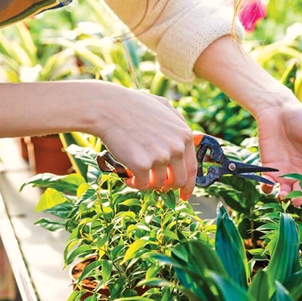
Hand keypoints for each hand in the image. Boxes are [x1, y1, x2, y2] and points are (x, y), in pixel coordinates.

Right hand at [94, 84, 196, 199]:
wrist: (108, 108)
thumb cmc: (133, 105)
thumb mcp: (164, 107)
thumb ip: (179, 123)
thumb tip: (193, 138)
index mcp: (184, 136)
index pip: (192, 169)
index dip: (188, 185)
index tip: (183, 195)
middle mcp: (176, 148)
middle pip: (178, 181)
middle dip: (167, 187)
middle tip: (155, 185)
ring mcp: (160, 157)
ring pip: (159, 185)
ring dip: (147, 183)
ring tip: (135, 173)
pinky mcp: (142, 165)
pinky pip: (142, 185)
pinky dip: (134, 183)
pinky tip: (126, 175)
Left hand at [255, 95, 301, 206]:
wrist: (278, 110)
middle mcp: (300, 173)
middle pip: (301, 193)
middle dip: (300, 199)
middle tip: (298, 201)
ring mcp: (283, 172)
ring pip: (284, 192)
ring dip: (284, 197)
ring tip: (283, 195)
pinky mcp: (268, 168)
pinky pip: (268, 184)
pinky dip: (267, 188)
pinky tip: (269, 186)